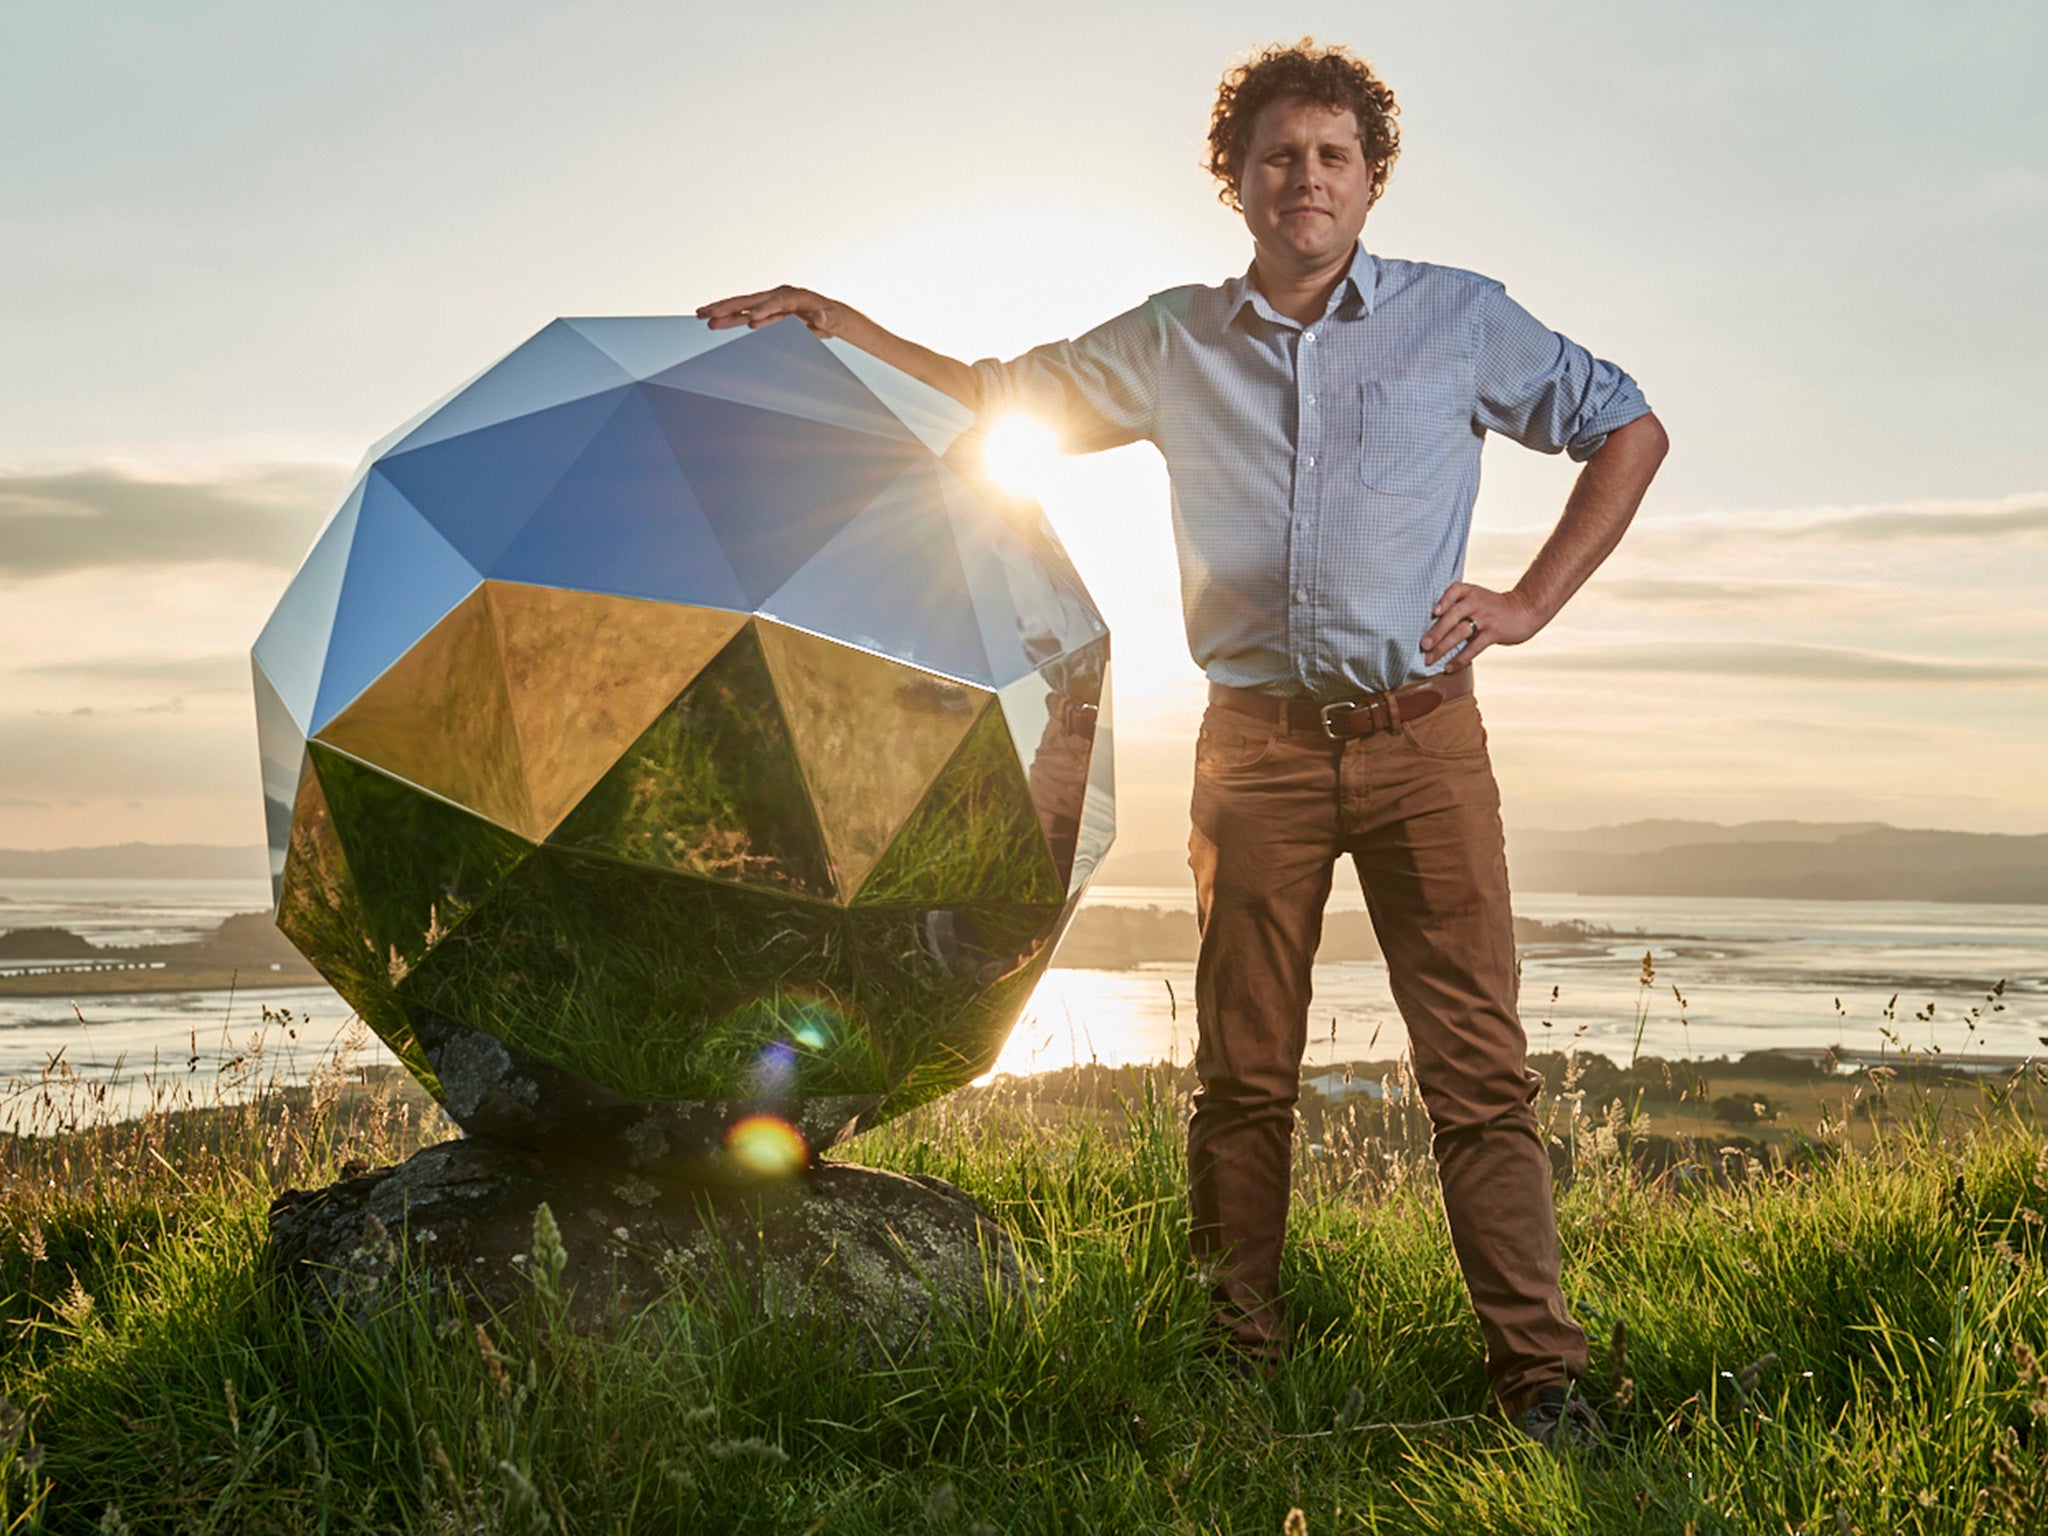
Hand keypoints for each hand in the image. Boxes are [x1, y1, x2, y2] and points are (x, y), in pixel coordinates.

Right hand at [694, 286, 847, 336]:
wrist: (828, 316)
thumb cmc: (831, 317)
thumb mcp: (833, 320)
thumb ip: (827, 319)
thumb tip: (821, 317)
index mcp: (795, 296)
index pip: (777, 302)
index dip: (765, 310)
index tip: (751, 320)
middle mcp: (778, 296)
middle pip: (751, 300)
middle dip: (731, 307)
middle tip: (710, 313)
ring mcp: (769, 303)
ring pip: (742, 306)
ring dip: (722, 311)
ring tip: (702, 315)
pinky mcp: (765, 312)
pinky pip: (743, 314)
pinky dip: (728, 318)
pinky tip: (712, 321)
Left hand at [1419, 583, 1542, 670]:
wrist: (1524, 610)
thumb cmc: (1492, 607)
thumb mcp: (1476, 598)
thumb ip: (1457, 606)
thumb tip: (1429, 627)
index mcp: (1470, 592)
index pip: (1455, 590)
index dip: (1444, 600)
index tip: (1433, 612)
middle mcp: (1476, 602)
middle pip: (1453, 615)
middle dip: (1436, 631)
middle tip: (1423, 645)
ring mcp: (1486, 618)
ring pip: (1460, 632)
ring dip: (1443, 646)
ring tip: (1429, 659)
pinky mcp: (1494, 633)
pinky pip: (1474, 647)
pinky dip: (1460, 658)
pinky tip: (1448, 667)